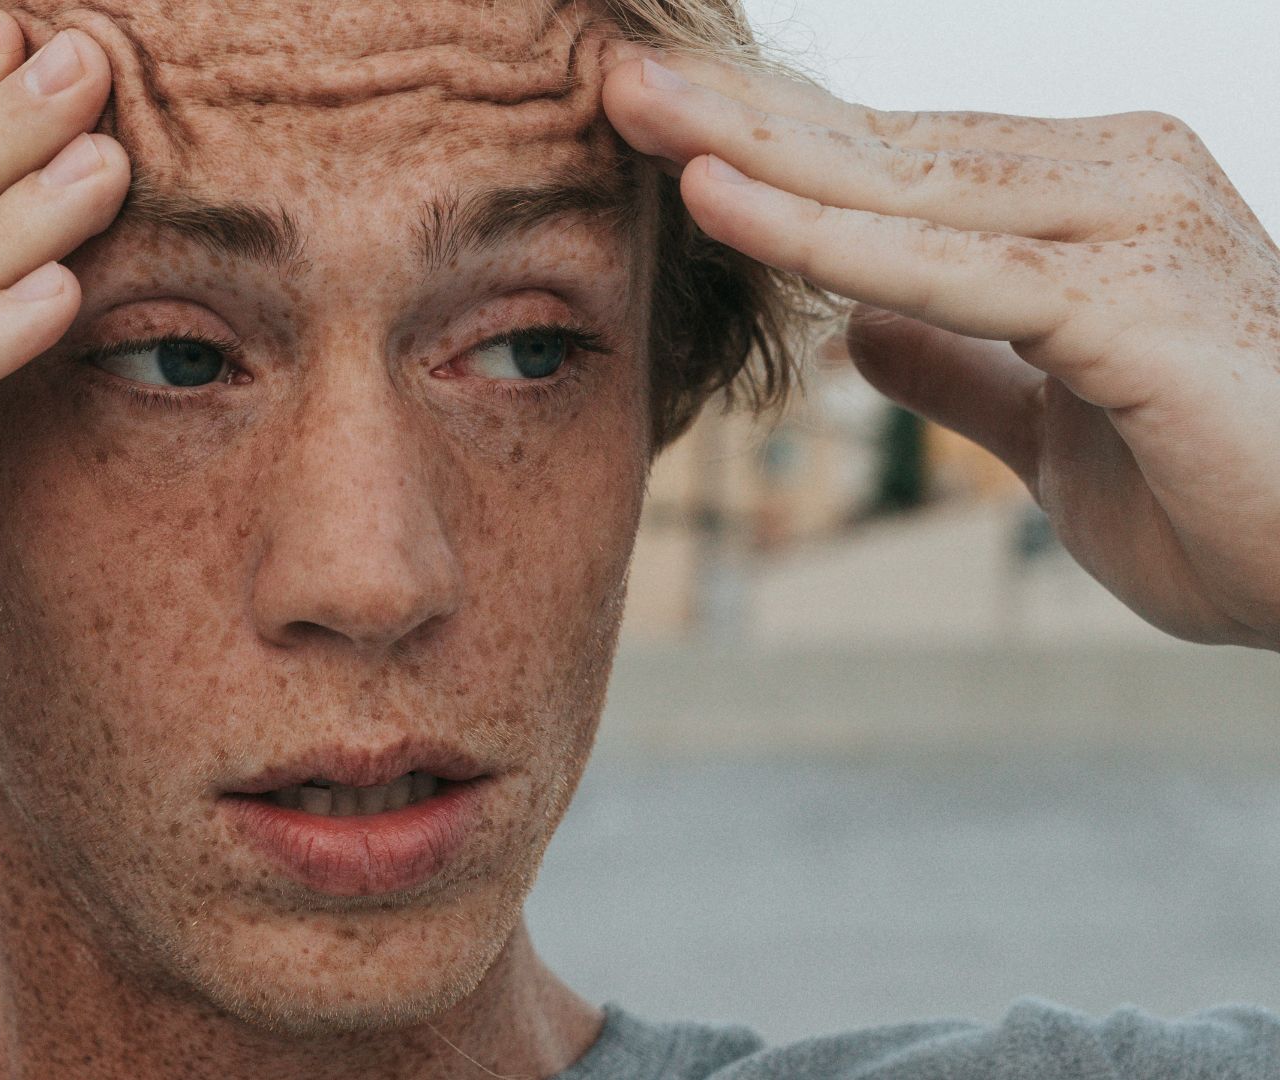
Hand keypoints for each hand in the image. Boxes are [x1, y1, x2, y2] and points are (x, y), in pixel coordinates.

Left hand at [604, 48, 1279, 651]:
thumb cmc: (1226, 493)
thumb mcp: (1051, 427)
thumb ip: (961, 366)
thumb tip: (856, 333)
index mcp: (1080, 205)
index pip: (893, 163)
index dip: (770, 141)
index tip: (656, 118)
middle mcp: (1109, 183)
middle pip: (881, 146)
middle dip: (736, 112)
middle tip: (608, 70)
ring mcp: (1127, 230)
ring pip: (898, 186)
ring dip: (752, 145)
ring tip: (630, 105)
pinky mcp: (1132, 303)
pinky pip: (944, 267)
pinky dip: (824, 237)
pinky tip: (720, 202)